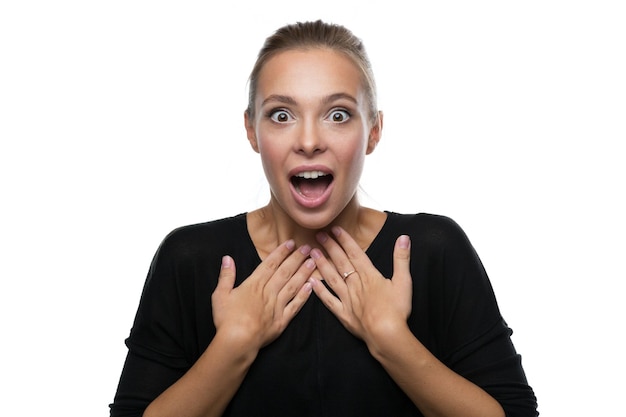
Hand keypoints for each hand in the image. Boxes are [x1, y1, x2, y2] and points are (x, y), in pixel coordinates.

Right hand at [212, 240, 314, 350]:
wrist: (238, 341)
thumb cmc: (227, 319)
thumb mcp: (220, 295)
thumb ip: (226, 276)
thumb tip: (227, 258)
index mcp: (254, 285)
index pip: (270, 264)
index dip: (281, 252)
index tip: (291, 243)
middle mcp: (268, 292)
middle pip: (285, 272)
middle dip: (297, 258)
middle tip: (308, 248)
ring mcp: (277, 306)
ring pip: (293, 286)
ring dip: (303, 273)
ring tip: (312, 263)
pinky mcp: (282, 321)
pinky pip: (295, 306)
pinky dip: (304, 296)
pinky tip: (311, 287)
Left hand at [310, 227, 412, 345]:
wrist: (386, 334)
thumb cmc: (397, 309)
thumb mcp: (404, 281)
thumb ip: (401, 259)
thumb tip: (403, 238)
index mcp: (369, 276)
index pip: (355, 253)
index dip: (344, 240)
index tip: (335, 229)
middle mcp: (355, 284)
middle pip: (340, 262)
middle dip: (330, 247)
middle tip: (318, 235)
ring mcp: (347, 299)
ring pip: (331, 278)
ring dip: (321, 264)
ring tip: (312, 253)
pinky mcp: (344, 314)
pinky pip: (329, 301)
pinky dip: (320, 292)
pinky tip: (311, 283)